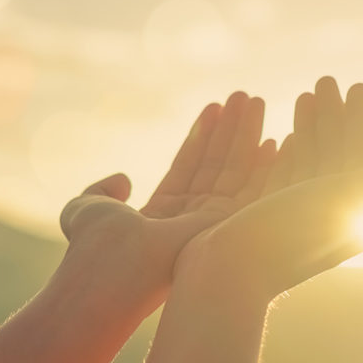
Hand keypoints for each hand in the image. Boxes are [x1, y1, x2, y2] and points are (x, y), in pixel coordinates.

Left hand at [55, 92, 276, 311]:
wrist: (112, 266)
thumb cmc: (94, 244)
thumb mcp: (87, 208)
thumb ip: (101, 190)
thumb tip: (123, 179)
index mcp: (162, 216)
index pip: (188, 168)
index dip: (202, 137)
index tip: (215, 107)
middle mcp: (190, 221)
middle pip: (216, 165)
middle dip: (231, 130)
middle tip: (244, 96)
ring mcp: (211, 225)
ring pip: (235, 172)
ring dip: (247, 136)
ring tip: (257, 102)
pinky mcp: (228, 227)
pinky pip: (253, 192)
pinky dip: (266, 168)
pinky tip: (275, 141)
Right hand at [176, 77, 362, 303]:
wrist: (225, 278)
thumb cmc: (282, 237)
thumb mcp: (336, 201)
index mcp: (348, 215)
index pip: (361, 158)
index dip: (361, 122)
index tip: (356, 86)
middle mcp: (325, 219)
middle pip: (335, 157)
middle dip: (333, 118)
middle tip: (326, 81)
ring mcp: (293, 221)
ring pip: (308, 165)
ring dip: (309, 129)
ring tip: (305, 95)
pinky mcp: (263, 223)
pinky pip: (282, 180)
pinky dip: (285, 155)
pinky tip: (281, 137)